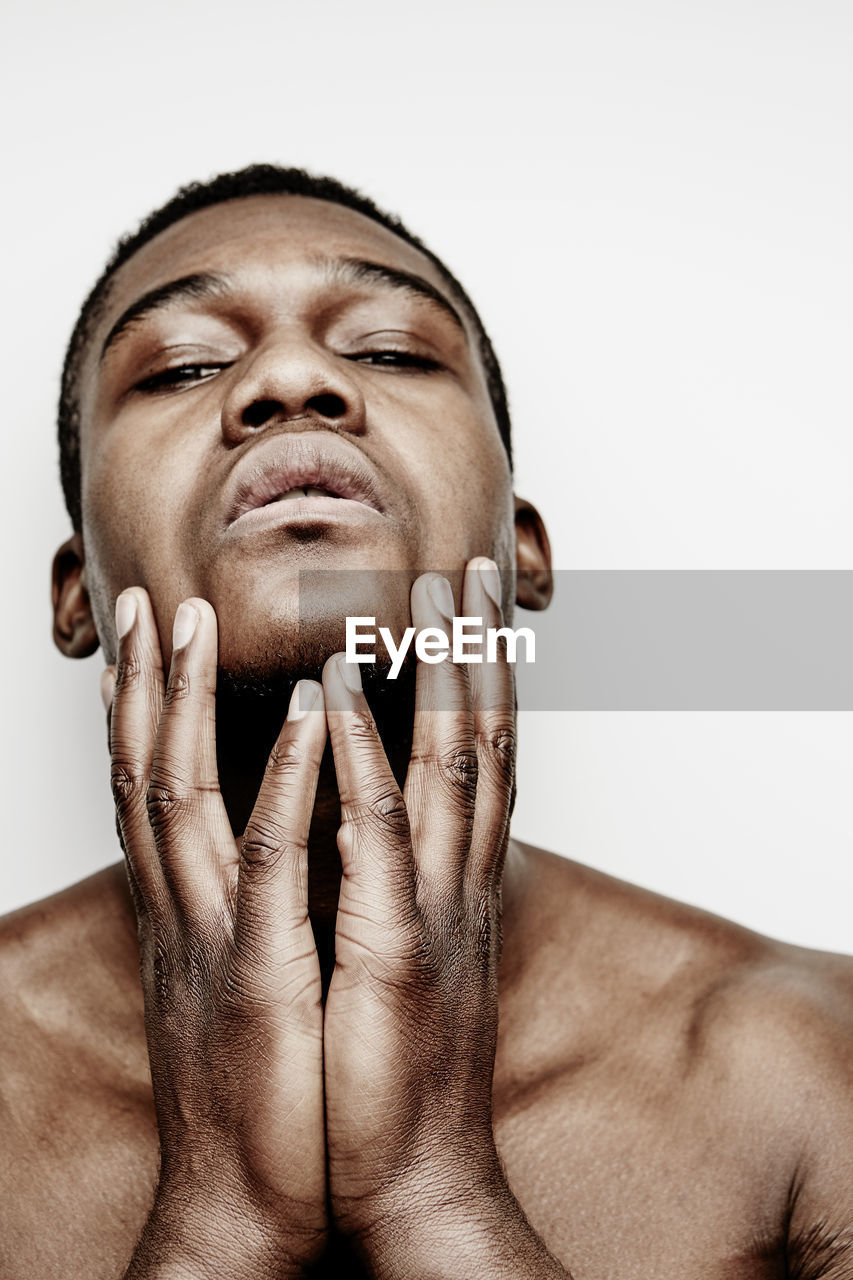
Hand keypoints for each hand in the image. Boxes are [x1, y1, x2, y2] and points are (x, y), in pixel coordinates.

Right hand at [107, 590, 327, 1278]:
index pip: (154, 793)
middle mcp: (188, 914)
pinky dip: (284, 780)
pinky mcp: (260, 973)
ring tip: (193, 624)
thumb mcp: (244, 981)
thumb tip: (265, 851)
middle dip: (143, 688)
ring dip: (187, 706)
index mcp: (191, 913)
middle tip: (146, 605)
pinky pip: (268, 861)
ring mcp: (217, 938)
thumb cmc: (264, 1086)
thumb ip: (245, 911)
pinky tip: (307, 714)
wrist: (253, 1200)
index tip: (149, 644)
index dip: (145, 715)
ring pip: (183, 798)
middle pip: (146, 777)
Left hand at [321, 559, 564, 1274]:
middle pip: (484, 743)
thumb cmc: (401, 1065)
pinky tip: (333, 694)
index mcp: (459, 886)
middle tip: (473, 569)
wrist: (415, 1176)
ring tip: (421, 595)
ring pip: (449, 769)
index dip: (484, 680)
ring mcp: (433, 912)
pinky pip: (375, 835)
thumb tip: (395, 828)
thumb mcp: (414, 958)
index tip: (475, 610)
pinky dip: (358, 758)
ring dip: (437, 677)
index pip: (484, 760)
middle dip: (479, 653)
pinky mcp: (391, 951)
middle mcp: (460, 884)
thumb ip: (411, 888)